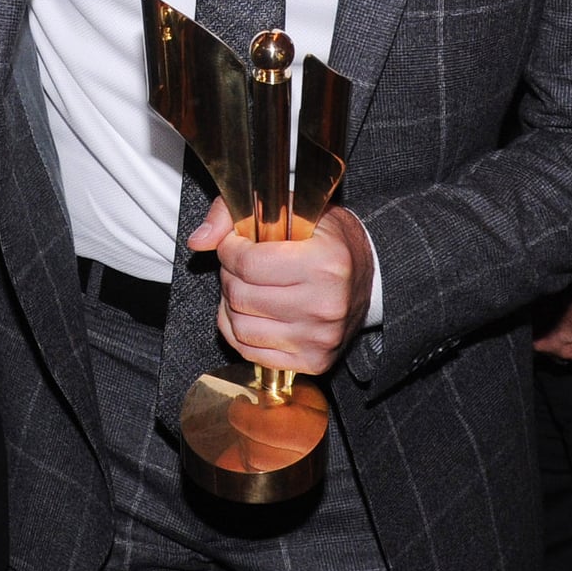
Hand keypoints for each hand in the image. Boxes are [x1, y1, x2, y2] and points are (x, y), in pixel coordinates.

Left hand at [188, 197, 373, 375]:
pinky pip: (250, 351)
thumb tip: (199, 240)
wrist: (372, 276)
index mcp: (325, 263)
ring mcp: (319, 338)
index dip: (229, 249)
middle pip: (241, 295)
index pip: (248, 264)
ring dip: (231, 304)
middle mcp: (325, 305)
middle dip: (228, 275)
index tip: (234, 243)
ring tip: (245, 286)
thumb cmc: (328, 240)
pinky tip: (249, 311)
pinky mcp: (313, 361)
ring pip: (240, 326)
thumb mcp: (291, 209)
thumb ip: (236, 214)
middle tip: (239, 264)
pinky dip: (238, 330)